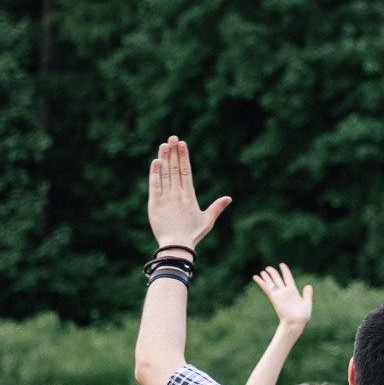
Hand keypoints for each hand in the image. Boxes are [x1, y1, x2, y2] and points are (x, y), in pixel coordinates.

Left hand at [147, 137, 230, 254]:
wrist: (176, 247)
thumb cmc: (192, 235)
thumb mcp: (207, 221)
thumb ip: (217, 208)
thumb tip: (229, 198)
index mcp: (189, 196)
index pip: (186, 171)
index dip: (184, 156)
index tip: (182, 143)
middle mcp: (178, 194)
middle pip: (176, 168)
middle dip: (174, 152)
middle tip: (172, 138)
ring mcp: (166, 198)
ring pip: (165, 174)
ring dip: (164, 158)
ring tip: (164, 145)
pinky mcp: (154, 204)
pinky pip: (154, 185)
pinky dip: (155, 173)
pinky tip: (156, 162)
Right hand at [255, 264, 312, 329]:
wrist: (296, 322)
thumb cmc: (302, 316)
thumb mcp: (307, 303)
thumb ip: (307, 294)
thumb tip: (308, 285)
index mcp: (293, 291)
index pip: (288, 278)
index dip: (285, 271)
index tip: (281, 264)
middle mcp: (285, 292)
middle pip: (277, 279)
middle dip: (273, 273)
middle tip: (268, 268)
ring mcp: (279, 295)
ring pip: (271, 283)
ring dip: (267, 277)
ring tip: (262, 272)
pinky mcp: (274, 298)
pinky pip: (267, 288)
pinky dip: (261, 282)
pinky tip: (256, 277)